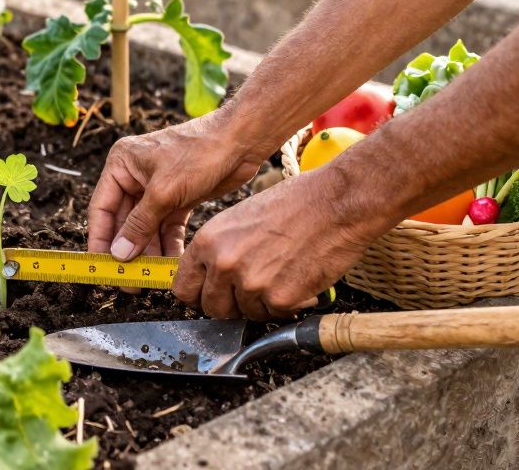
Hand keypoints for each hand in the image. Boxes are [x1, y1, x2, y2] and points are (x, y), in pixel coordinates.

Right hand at [88, 111, 264, 262]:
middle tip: (130, 280)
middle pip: (123, 222)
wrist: (241, 140)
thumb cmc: (200, 152)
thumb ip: (140, 224)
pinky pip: (166, 227)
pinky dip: (169, 244)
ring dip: (149, 251)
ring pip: (146, 228)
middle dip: (128, 250)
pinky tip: (172, 263)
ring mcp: (157, 188)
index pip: (101, 208)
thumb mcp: (164, 191)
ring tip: (152, 276)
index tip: (102, 266)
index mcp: (121, 165)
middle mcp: (135, 176)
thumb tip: (119, 254)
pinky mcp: (178, 198)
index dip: (100, 239)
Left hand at [172, 167, 383, 319]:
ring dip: (261, 304)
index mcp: (208, 241)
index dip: (198, 295)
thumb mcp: (238, 220)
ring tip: (281, 275)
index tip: (210, 296)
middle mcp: (223, 264)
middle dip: (231, 305)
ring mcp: (250, 284)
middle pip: (212, 308)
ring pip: (245, 314)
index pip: (184, 288)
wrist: (335, 204)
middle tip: (252, 290)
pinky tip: (298, 280)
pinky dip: (286, 305)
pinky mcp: (279, 299)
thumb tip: (212, 279)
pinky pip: (274, 315)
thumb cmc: (293, 204)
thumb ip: (220, 250)